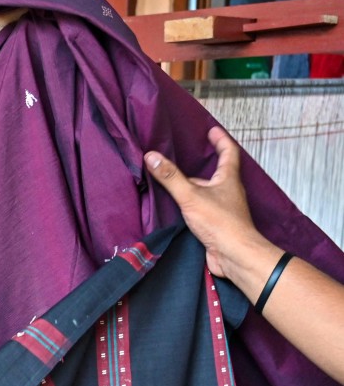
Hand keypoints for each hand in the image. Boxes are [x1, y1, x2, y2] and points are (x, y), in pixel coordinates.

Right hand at [144, 126, 276, 280]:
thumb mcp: (191, 196)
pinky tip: (177, 207)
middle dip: (202, 165)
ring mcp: (223, 209)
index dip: (221, 140)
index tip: (212, 131)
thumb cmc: (220, 223)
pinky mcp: (215, 224)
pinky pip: (201, 208)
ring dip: (193, 186)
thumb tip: (151, 156)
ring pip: (207, 192)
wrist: (233, 255)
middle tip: (185, 156)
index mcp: (228, 179)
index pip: (228, 152)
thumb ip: (170, 177)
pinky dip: (190, 204)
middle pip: (215, 173)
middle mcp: (228, 192)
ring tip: (173, 181)